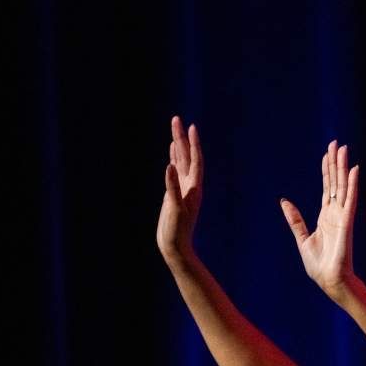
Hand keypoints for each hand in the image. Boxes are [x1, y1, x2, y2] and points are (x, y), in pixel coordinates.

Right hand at [157, 115, 202, 260]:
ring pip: (180, 162)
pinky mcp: (175, 194)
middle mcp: (190, 185)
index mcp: (194, 188)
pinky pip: (174, 173)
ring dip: (177, 146)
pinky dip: (173, 160)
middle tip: (177, 119)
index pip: (195, 160)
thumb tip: (170, 166)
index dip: (193, 144)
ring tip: (175, 129)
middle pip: (186, 156)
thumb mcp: (175, 208)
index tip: (192, 126)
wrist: (176, 246)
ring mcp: (182, 189)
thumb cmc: (177, 230)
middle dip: (182, 137)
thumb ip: (173, 188)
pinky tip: (171, 153)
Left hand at [282, 141, 359, 298]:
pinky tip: (354, 170)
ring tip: (344, 149)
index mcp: (325, 216)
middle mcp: (335, 213)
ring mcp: (342, 216)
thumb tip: (284, 201)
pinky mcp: (347, 222)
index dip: (327, 170)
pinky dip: (352, 185)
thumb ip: (295, 219)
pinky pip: (350, 199)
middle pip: (336, 182)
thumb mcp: (301, 238)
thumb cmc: (318, 264)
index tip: (327, 153)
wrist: (329, 280)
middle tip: (337, 143)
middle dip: (335, 163)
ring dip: (343, 167)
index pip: (327, 187)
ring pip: (343, 186)